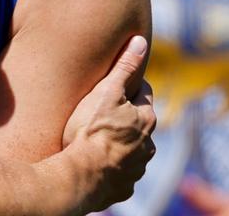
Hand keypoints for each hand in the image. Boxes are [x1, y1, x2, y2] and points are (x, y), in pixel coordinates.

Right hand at [62, 35, 157, 211]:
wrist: (80, 176)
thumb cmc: (90, 131)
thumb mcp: (106, 91)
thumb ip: (125, 67)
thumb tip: (141, 41)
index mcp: (146, 118)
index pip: (143, 92)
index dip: (126, 87)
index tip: (112, 88)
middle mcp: (148, 144)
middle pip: (139, 122)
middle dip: (126, 117)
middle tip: (102, 113)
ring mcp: (137, 168)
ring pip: (132, 147)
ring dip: (121, 143)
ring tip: (98, 140)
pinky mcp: (124, 187)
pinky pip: (121, 172)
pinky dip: (112, 166)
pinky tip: (96, 162)